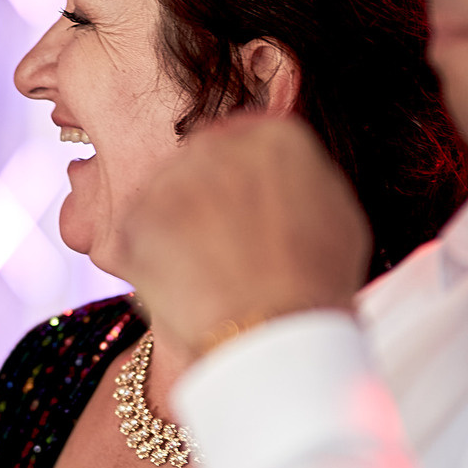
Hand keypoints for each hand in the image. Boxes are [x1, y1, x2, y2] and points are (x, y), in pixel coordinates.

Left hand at [113, 113, 372, 362]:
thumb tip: (279, 176)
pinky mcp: (133, 215)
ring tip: (201, 276)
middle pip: (199, 163)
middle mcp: (219, 142)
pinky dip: (144, 260)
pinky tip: (177, 286)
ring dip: (173, 229)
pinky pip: (131, 233)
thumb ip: (302, 180)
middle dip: (203, 200)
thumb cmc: (316, 285)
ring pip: (163, 196)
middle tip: (219, 248)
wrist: (273, 331)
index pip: (243, 139)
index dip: (238, 181)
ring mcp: (171, 177)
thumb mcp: (336, 215)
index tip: (239, 211)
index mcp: (275, 136)